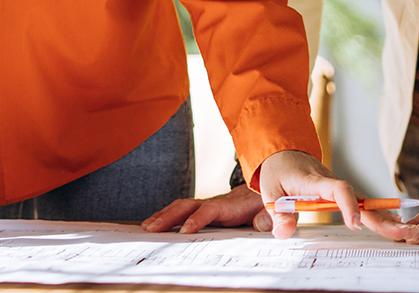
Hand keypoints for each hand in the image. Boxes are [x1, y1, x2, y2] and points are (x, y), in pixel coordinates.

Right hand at [142, 183, 269, 233]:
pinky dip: (167, 215)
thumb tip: (261, 224)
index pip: (210, 211)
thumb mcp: (271, 207)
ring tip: (146, 226)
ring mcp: (208, 205)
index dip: (197, 219)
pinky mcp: (205, 210)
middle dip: (168, 217)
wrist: (264, 187)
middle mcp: (215, 203)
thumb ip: (269, 216)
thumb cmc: (266, 201)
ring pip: (181, 207)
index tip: (184, 230)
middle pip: (187, 206)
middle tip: (151, 229)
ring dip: (163, 216)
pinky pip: (183, 211)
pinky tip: (156, 223)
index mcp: (231, 206)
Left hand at [258, 150, 415, 240]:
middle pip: (360, 199)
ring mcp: (337, 188)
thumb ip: (276, 212)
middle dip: (381, 217)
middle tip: (401, 233)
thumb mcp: (270, 190)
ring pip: (364, 202)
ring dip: (384, 217)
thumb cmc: (278, 171)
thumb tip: (284, 233)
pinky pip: (361, 203)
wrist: (283, 153)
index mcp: (314, 180)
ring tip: (405, 232)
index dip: (348, 205)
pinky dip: (377, 214)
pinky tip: (393, 223)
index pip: (337, 189)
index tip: (355, 225)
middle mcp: (331, 183)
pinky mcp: (339, 193)